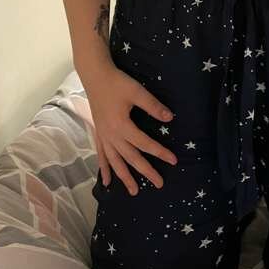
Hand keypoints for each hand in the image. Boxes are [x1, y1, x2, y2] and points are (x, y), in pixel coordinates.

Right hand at [84, 62, 177, 195]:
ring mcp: (103, 136)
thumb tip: (170, 118)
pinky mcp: (99, 134)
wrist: (95, 76)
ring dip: (124, 177)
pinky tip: (106, 182)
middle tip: (159, 184)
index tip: (173, 161)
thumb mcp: (137, 91)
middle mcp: (111, 136)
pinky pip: (102, 156)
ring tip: (134, 191)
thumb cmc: (117, 83)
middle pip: (130, 158)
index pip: (144, 144)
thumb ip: (153, 106)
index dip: (160, 153)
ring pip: (115, 161)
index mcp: (121, 126)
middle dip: (145, 171)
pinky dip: (105, 169)